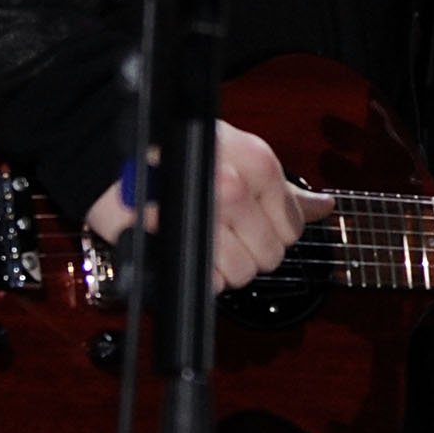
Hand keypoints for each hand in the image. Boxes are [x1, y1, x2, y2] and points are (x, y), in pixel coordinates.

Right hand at [81, 120, 334, 290]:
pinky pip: (209, 284)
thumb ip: (281, 188)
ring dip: (225, 268)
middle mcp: (233, 188)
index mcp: (256, 163)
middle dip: (251, 251)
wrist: (109, 151)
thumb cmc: (175, 148)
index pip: (293, 227)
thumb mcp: (236, 153)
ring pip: (243, 274)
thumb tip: (324, 208)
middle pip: (272, 255)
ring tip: (203, 241)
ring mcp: (202, 218)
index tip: (252, 222)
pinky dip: (201, 278)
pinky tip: (187, 251)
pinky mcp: (173, 244)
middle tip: (225, 232)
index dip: (273, 231)